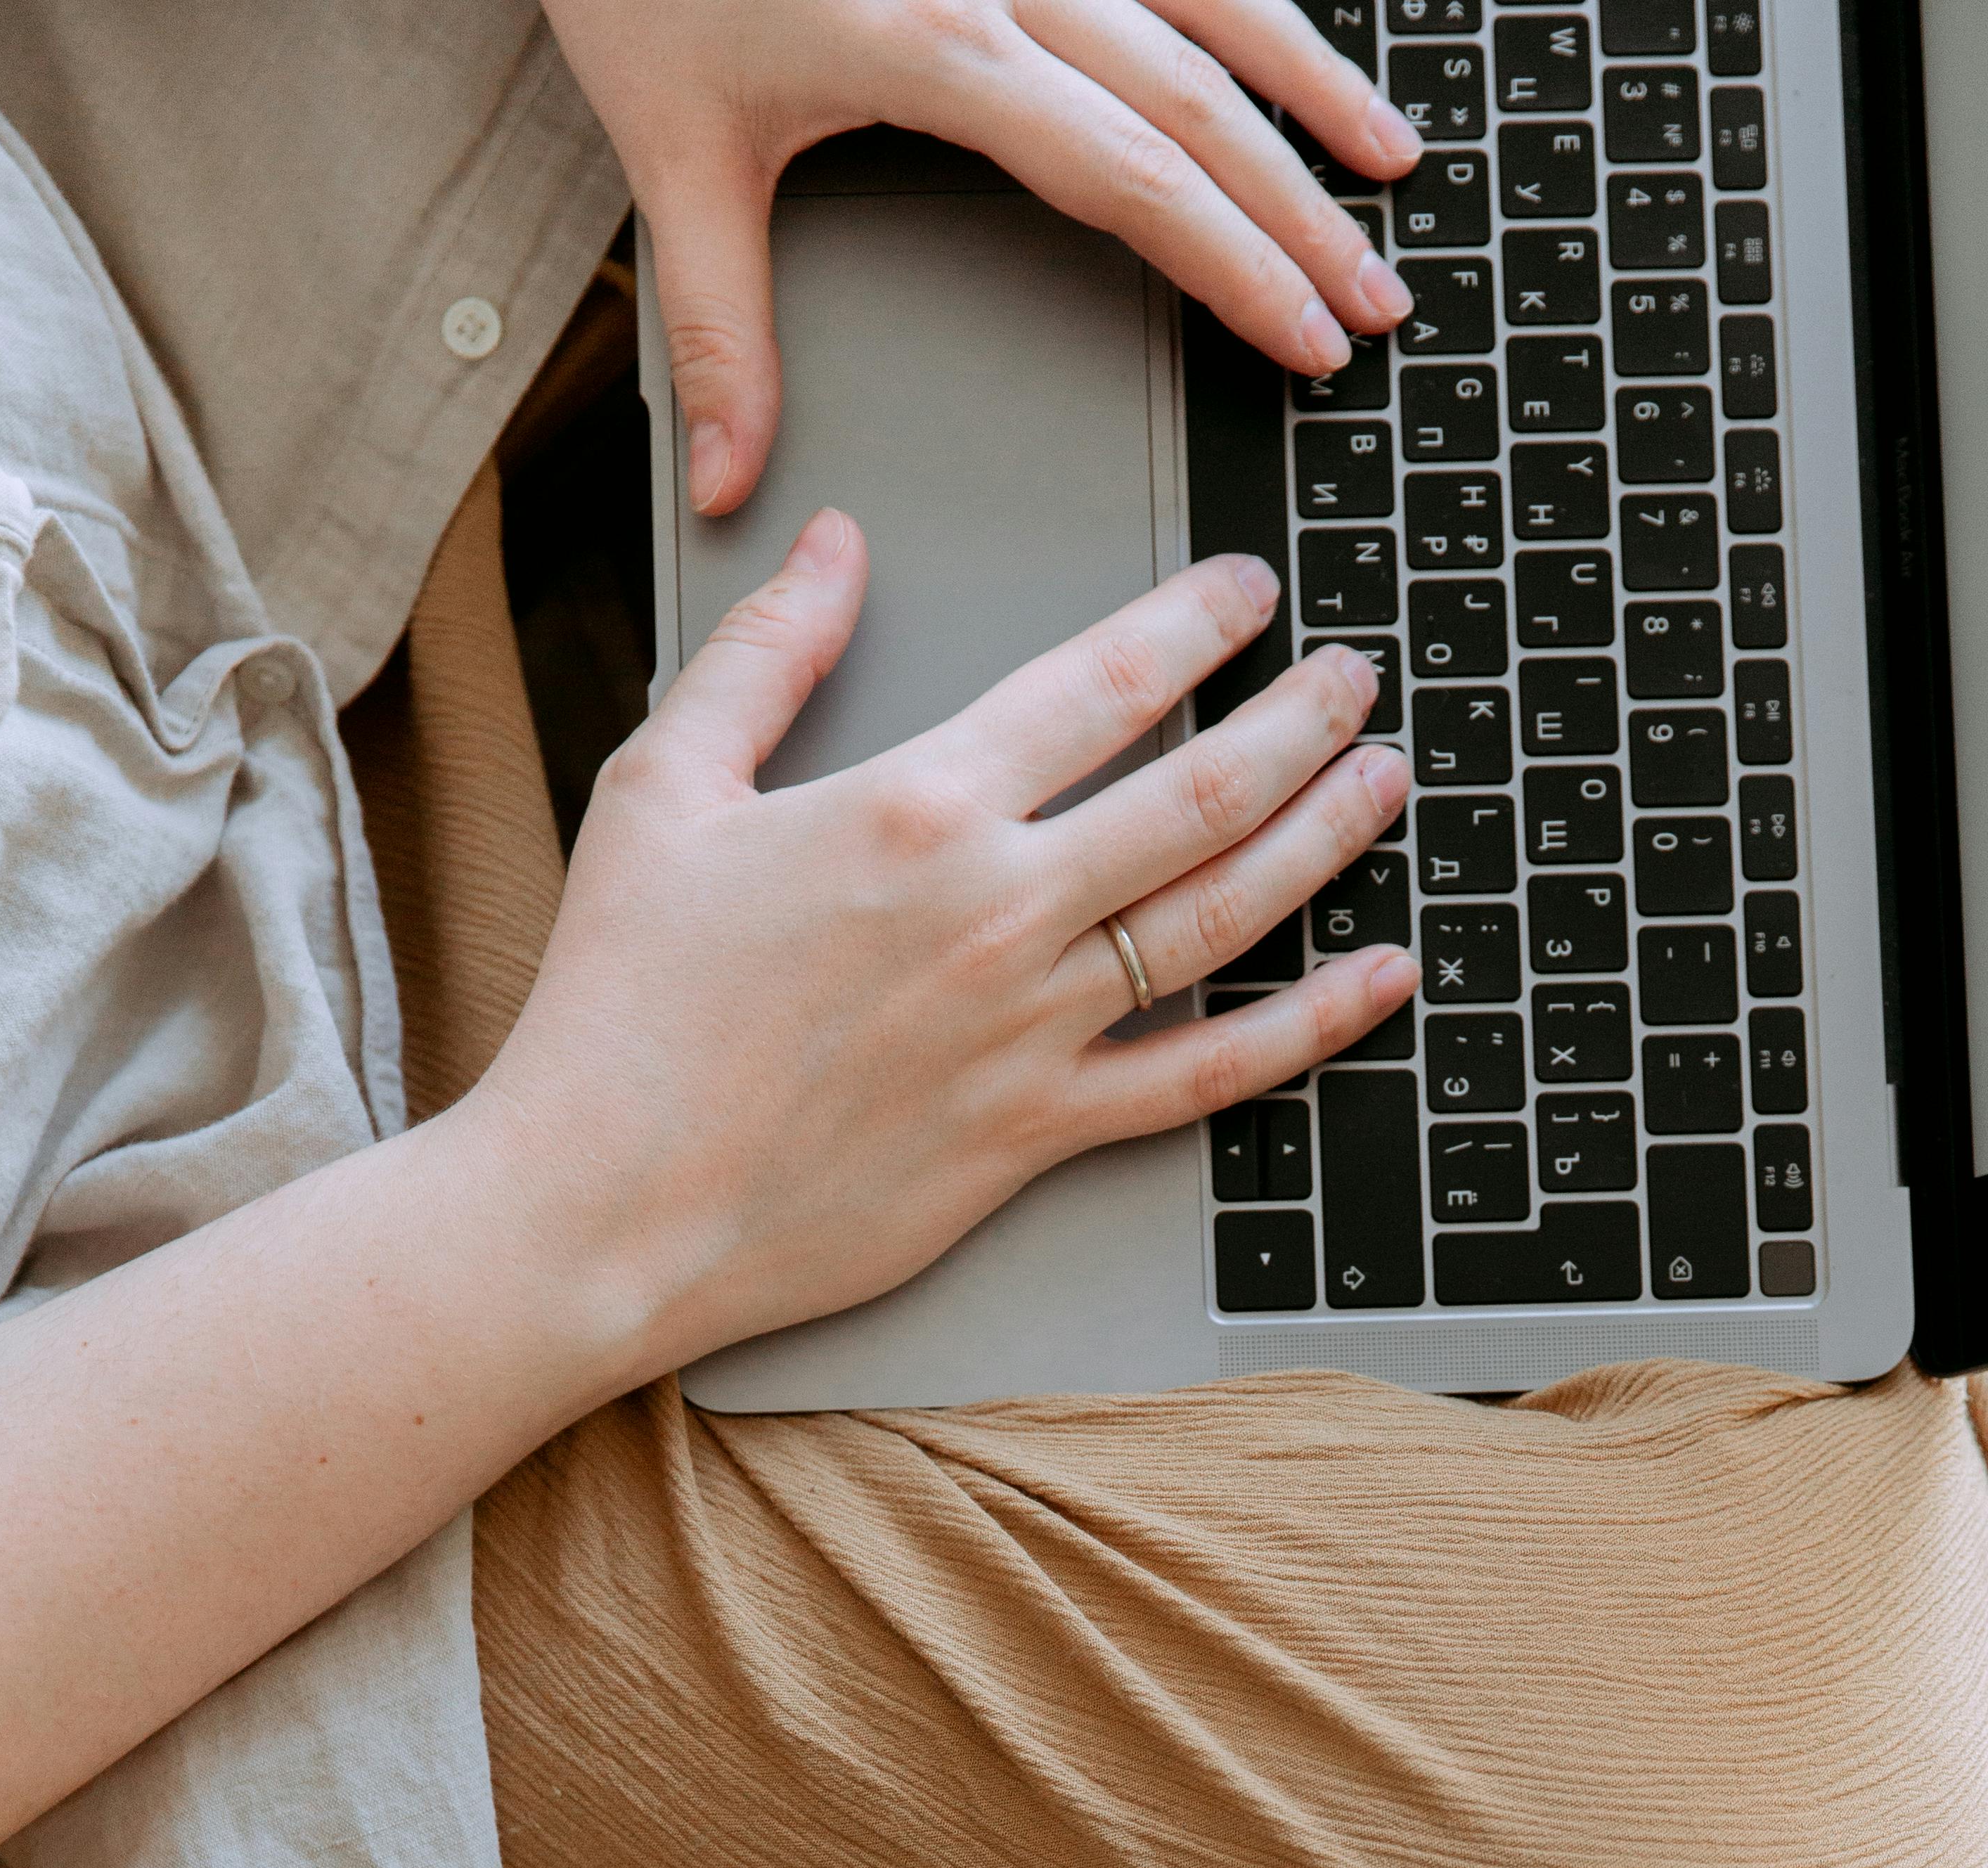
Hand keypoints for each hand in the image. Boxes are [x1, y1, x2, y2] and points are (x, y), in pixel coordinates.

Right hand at [466, 512, 1414, 1372]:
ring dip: (1322, 838)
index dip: (1194, 623)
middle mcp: (995, 912)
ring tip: (1385, 780)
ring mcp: (1029, 1031)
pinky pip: (1206, 1075)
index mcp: (913, 807)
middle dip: (1299, 718)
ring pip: (1223, 915)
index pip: (1097, 683)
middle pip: (1196, 790)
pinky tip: (1379, 978)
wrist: (602, 1203)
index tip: (1252, 593)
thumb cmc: (617, 1004)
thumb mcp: (664, 789)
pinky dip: (1309, 1027)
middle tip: (1358, 675)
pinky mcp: (1035, 1136)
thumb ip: (763, 655)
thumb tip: (831, 543)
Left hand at [541, 0, 1418, 510]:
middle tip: (1375, 295)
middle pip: (1203, 101)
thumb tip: (727, 482)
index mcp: (943, 52)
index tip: (1303, 336)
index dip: (1238, 267)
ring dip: (1310, 80)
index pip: (1138, 178)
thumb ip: (721, 329)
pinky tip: (1292, 40)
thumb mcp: (671, 157)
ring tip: (1389, 158)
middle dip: (1304, 210)